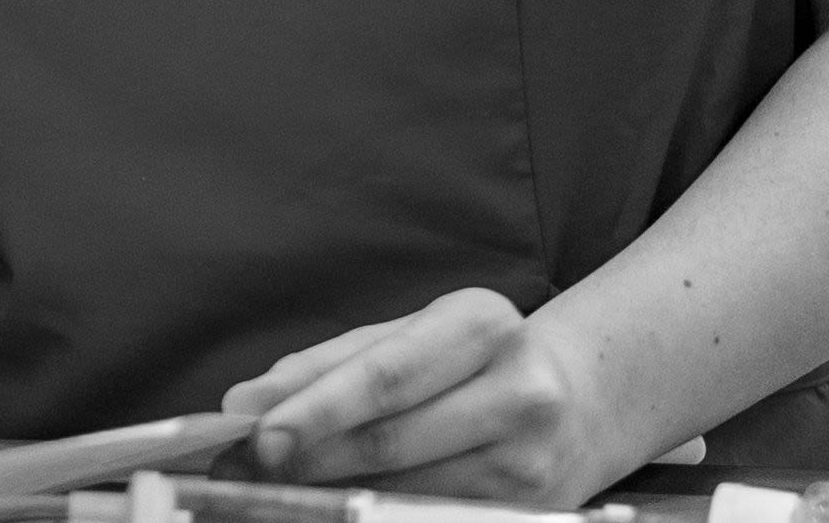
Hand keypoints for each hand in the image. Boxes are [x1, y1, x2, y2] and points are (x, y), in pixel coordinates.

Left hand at [221, 290, 639, 503]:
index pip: (385, 373)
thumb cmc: (472, 361)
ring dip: (333, 492)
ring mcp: (531, 462)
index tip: (258, 431)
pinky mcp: (533, 513)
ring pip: (407, 489)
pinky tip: (338, 505)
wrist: (583, 402)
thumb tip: (245, 402)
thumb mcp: (409, 336)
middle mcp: (518, 391)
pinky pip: (433, 516)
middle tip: (244, 467)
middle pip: (391, 438)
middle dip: (309, 457)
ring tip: (278, 487)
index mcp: (481, 324)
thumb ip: (327, 363)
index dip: (317, 407)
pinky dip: (379, 512)